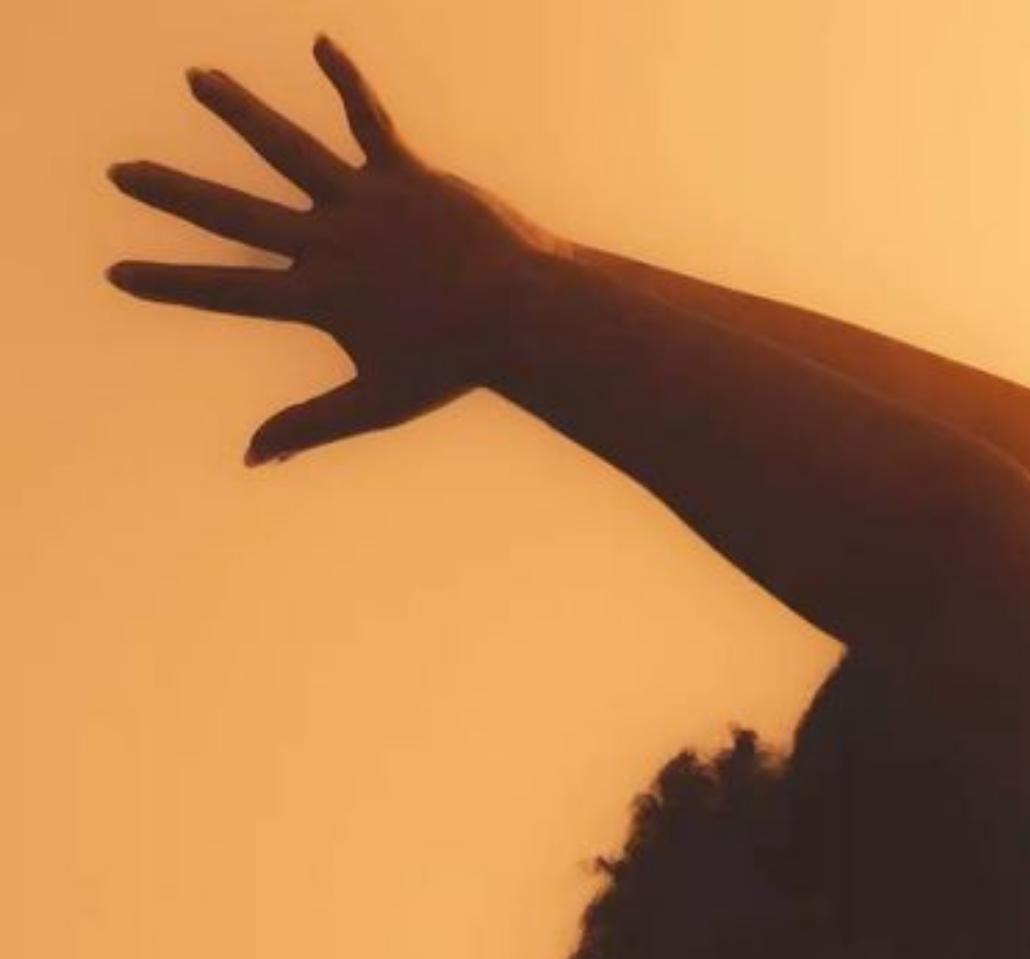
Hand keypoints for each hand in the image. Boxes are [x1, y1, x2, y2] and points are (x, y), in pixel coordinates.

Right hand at [106, 34, 570, 464]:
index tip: (119, 271)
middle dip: (174, 193)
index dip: (170, 283)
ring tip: (198, 78)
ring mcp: (366, 203)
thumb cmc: (455, 365)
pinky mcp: (407, 175)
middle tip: (123, 172)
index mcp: (318, 296)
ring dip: (239, 111)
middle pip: (235, 213)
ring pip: (288, 148)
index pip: (226, 290)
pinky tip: (321, 42)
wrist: (524, 315)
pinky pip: (368, 120)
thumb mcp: (377, 403)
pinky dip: (346, 82)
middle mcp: (331, 243)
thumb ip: (309, 426)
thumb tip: (250, 458)